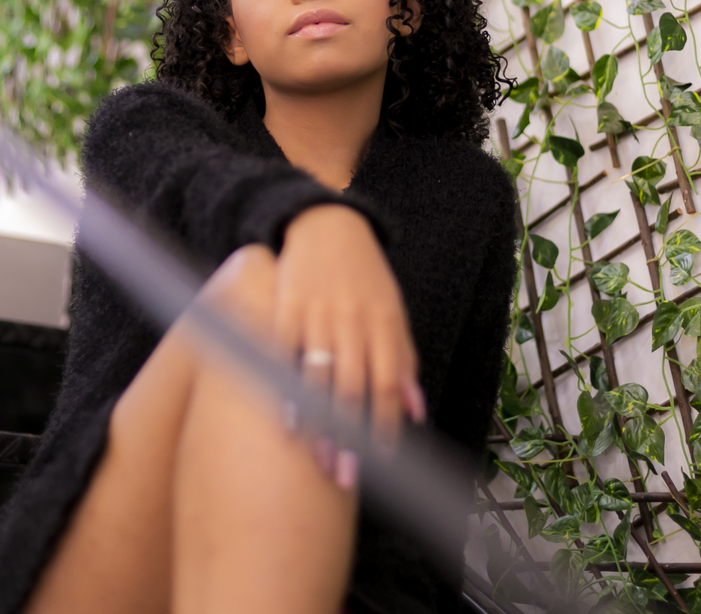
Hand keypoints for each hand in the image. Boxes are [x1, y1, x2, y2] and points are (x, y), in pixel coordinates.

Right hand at [275, 205, 423, 439]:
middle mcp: (354, 320)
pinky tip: (284, 419)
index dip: (384, 423)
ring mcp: (319, 313)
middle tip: (346, 475)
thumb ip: (404, 361)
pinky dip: (283, 385)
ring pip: (319, 374)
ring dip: (318, 421)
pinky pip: (284, 351)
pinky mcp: (286, 305)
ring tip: (316, 458)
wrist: (328, 225)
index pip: (387, 382)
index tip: (381, 461)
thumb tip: (417, 413)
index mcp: (384, 324)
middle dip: (351, 435)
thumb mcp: (393, 314)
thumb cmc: (365, 280)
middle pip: (354, 386)